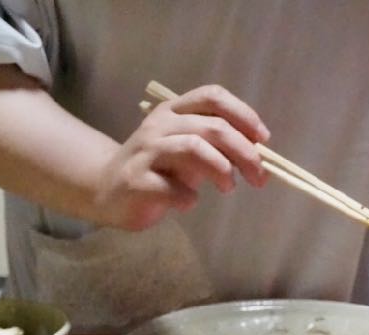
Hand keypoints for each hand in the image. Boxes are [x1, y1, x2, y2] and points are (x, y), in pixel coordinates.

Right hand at [95, 84, 269, 229]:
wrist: (105, 189)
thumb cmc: (156, 170)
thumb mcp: (188, 152)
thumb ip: (218, 150)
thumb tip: (258, 159)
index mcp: (174, 111)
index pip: (212, 97)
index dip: (242, 114)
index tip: (263, 140)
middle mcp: (160, 125)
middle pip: (211, 127)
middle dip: (243, 151)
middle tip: (259, 176)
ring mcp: (146, 151)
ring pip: (193, 148)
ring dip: (220, 169)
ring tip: (229, 188)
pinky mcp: (137, 181)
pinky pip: (172, 188)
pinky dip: (188, 197)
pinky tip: (189, 203)